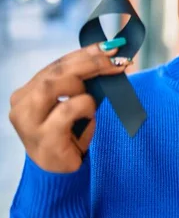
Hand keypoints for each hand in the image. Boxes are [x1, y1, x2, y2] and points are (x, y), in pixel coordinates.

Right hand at [8, 39, 131, 172]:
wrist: (65, 171)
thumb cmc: (72, 133)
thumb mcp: (77, 102)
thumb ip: (84, 81)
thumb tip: (111, 54)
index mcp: (28, 92)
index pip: (58, 64)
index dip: (86, 53)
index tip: (111, 46)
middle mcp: (22, 104)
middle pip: (56, 72)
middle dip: (90, 62)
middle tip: (117, 59)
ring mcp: (28, 122)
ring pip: (54, 85)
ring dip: (83, 86)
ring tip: (94, 100)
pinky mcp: (42, 139)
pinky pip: (66, 110)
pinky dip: (84, 107)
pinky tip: (89, 116)